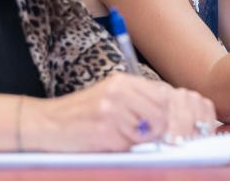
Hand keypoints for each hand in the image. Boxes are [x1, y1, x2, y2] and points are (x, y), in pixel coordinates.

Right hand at [31, 73, 215, 150]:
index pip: (167, 94)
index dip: (180, 112)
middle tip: (163, 139)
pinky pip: (131, 145)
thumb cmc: (81, 113)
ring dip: (145, 141)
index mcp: (124, 81)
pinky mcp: (104, 131)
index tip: (184, 126)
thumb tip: (174, 115)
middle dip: (167, 129)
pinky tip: (113, 144)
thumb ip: (140, 101)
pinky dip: (128, 149)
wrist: (45, 123)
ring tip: (126, 139)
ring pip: (151, 130)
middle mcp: (120, 92)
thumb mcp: (111, 97)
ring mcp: (112, 111)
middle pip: (164, 112)